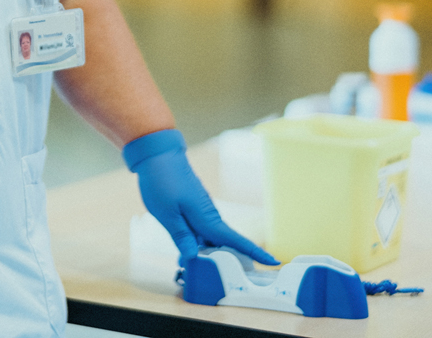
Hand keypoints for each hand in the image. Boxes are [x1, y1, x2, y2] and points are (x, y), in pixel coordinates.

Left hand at [125, 129, 279, 268]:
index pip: (235, 239)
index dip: (254, 251)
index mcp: (206, 217)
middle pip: (223, 242)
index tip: (274, 260)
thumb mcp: (166, 213)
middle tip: (217, 276)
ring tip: (192, 267)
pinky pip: (200, 228)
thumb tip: (194, 256)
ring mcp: (201, 209)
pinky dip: (196, 240)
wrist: (158, 153)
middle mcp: (208, 214)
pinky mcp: (193, 206)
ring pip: (209, 236)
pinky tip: (186, 247)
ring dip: (206, 252)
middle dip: (224, 260)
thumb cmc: (162, 180)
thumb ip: (181, 235)